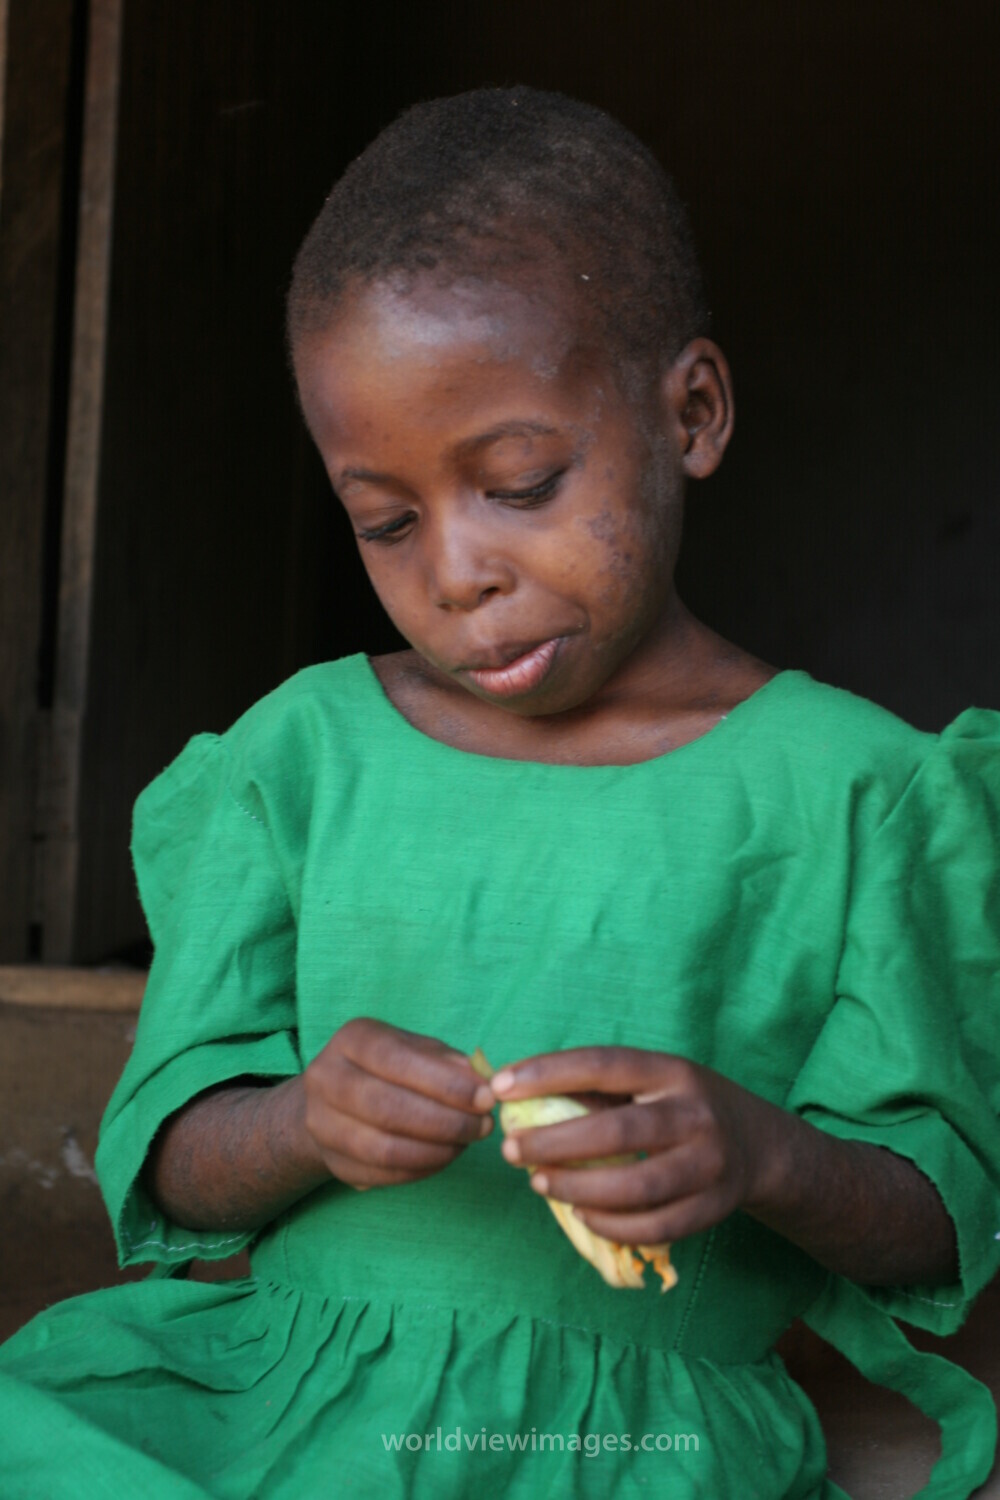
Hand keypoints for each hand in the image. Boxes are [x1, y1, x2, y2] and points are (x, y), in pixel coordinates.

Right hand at [303, 1018, 495, 1189]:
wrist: (333, 1100)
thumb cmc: (387, 1068)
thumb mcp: (414, 1049)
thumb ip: (444, 1060)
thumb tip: (477, 1079)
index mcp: (351, 1040)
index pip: (397, 1060)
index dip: (445, 1082)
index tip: (486, 1097)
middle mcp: (326, 1078)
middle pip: (388, 1108)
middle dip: (446, 1121)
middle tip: (483, 1125)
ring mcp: (321, 1124)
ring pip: (383, 1148)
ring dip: (436, 1150)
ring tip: (467, 1142)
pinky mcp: (332, 1161)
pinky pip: (381, 1173)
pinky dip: (421, 1169)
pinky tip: (445, 1156)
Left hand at [490, 1047, 780, 1244]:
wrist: (759, 1144)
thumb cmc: (681, 1106)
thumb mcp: (651, 1082)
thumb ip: (598, 1090)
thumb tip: (523, 1101)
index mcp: (672, 1071)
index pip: (604, 1065)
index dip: (549, 1073)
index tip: (500, 1087)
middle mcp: (696, 1113)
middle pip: (619, 1131)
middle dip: (555, 1142)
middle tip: (512, 1151)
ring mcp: (710, 1164)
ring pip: (638, 1186)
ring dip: (578, 1188)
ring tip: (540, 1184)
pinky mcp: (715, 1207)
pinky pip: (656, 1227)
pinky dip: (611, 1225)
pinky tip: (581, 1214)